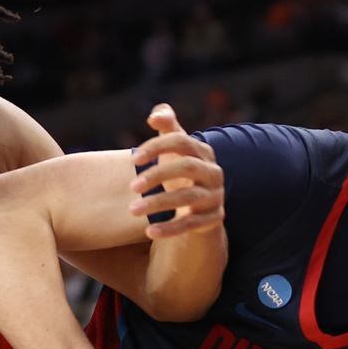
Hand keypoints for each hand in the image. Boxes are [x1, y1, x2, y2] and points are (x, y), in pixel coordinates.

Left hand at [129, 103, 224, 239]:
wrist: (200, 205)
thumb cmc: (180, 169)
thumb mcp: (174, 147)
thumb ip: (166, 124)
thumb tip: (155, 116)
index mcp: (203, 151)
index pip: (182, 141)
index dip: (157, 147)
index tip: (133, 159)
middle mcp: (213, 172)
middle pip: (187, 167)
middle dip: (158, 175)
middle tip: (132, 186)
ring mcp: (215, 196)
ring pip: (189, 197)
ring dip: (159, 203)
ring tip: (133, 210)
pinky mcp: (214, 219)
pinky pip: (192, 224)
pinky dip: (171, 229)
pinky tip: (149, 232)